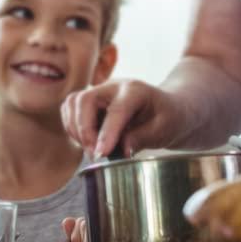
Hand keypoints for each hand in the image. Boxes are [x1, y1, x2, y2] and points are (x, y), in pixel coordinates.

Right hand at [61, 79, 188, 159]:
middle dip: (84, 130)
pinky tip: (86, 141)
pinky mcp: (92, 101)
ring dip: (75, 129)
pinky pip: (70, 109)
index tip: (101, 154)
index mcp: (136, 90)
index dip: (106, 133)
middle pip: (85, 100)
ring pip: (73, 103)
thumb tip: (120, 151)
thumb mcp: (164, 129)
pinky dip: (72, 126)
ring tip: (91, 149)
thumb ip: (141, 138)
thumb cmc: (169, 117)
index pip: (116, 110)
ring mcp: (101, 91)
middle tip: (95, 154)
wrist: (170, 108)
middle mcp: (114, 86)